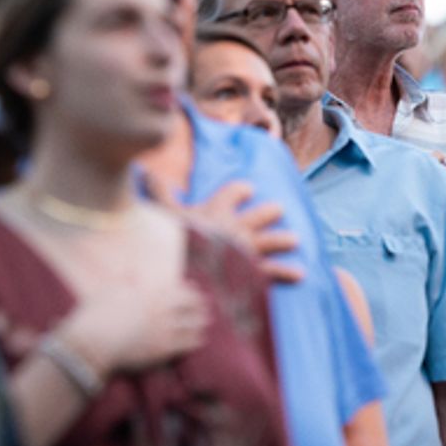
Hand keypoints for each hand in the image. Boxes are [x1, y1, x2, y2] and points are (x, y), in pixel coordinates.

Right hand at [56, 280, 208, 375]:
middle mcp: (162, 310)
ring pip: (192, 324)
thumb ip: (125, 280)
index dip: (190, 290)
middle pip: (190, 305)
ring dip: (201, 322)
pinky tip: (201, 340)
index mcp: (151, 293)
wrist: (94, 341)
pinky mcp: (162, 349)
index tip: (196, 289)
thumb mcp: (110, 290)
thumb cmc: (98, 314)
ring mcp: (164, 330)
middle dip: (200, 305)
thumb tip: (132, 272)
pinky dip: (196, 340)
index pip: (179, 289)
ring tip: (206, 321)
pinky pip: (187, 344)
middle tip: (206, 306)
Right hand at [170, 181, 304, 283]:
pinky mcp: (255, 272)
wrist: (189, 273)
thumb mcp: (163, 215)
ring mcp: (248, 250)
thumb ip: (158, 193)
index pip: (233, 192)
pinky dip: (287, 272)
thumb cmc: (174, 243)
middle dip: (269, 212)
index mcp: (217, 211)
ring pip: (271, 241)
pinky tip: (301, 274)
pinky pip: (275, 271)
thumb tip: (145, 171)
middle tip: (278, 209)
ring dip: (283, 240)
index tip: (248, 189)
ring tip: (295, 240)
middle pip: (259, 215)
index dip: (241, 190)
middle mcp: (236, 227)